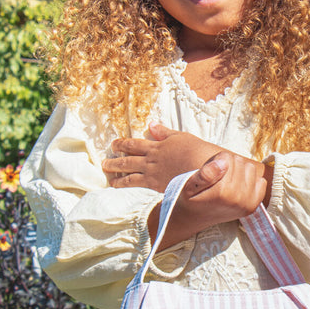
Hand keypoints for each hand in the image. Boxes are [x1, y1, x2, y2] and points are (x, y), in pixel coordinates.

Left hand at [102, 124, 218, 190]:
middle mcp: (152, 157)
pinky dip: (123, 182)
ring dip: (115, 170)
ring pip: (128, 169)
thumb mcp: (182, 137)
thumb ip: (165, 132)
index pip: (135, 143)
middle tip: (104, 161)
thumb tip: (152, 124)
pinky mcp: (154, 183)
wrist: (205, 168)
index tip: (114, 144)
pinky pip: (133, 182)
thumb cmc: (198, 152)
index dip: (123, 143)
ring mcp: (152, 170)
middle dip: (115, 158)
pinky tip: (115, 184)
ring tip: (106, 171)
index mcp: (158, 145)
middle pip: (128, 156)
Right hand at [149, 151, 273, 249]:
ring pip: (251, 169)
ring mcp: (248, 204)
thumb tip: (223, 162)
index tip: (210, 170)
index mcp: (223, 192)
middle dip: (229, 165)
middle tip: (217, 177)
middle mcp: (238, 199)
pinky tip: (238, 188)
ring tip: (226, 182)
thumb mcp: (189, 185)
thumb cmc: (191, 198)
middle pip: (240, 162)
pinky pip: (261, 182)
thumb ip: (206, 174)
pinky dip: (251, 181)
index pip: (228, 158)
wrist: (192, 218)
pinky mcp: (253, 206)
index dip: (217, 160)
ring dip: (240, 172)